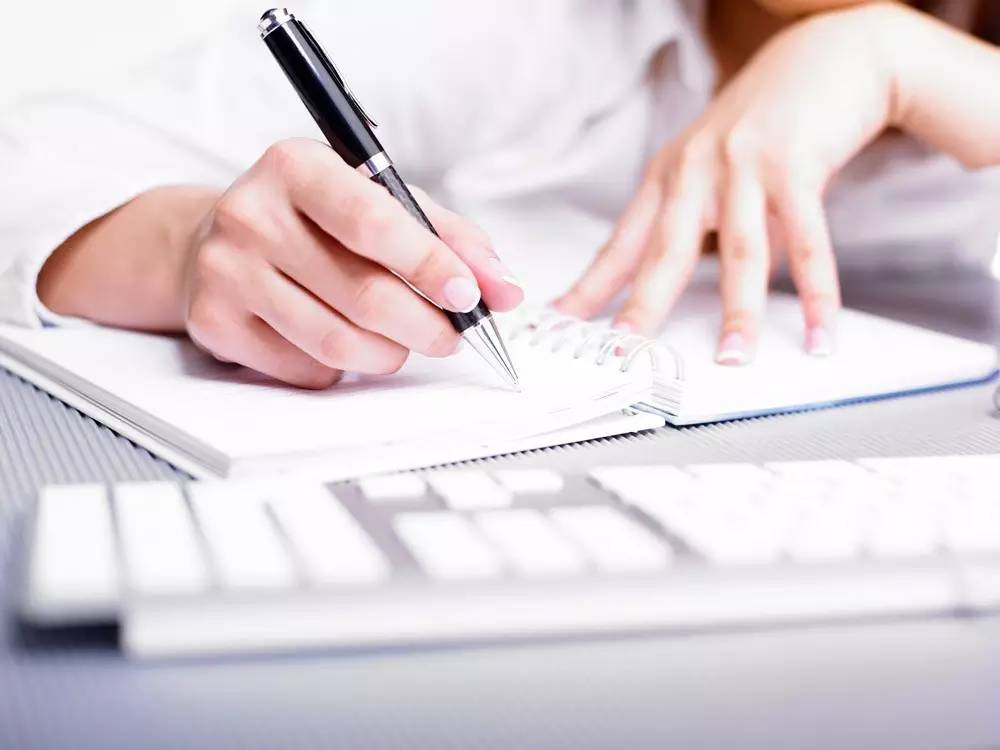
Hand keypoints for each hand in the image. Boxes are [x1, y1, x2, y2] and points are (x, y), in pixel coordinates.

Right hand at [182, 138, 522, 386]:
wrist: (214, 242)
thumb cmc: (313, 221)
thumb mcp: (379, 203)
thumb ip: (448, 238)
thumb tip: (503, 288)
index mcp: (296, 166)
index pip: (373, 222)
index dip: (430, 265)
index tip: (469, 295)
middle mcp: (251, 213)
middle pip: (363, 293)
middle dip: (425, 325)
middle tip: (450, 336)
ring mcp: (226, 271)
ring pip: (336, 342)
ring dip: (389, 354)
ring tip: (403, 343)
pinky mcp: (214, 323)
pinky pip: (305, 367)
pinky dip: (343, 367)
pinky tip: (343, 342)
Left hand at [557, 4, 896, 362]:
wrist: (825, 57)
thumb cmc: (765, 122)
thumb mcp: (718, 169)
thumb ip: (712, 229)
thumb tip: (715, 291)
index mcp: (668, 175)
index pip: (621, 243)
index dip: (591, 286)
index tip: (562, 322)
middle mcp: (698, 170)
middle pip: (665, 252)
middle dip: (643, 307)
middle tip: (626, 352)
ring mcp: (746, 166)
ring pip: (739, 253)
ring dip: (738, 313)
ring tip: (731, 357)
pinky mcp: (797, 164)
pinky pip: (807, 241)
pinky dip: (817, 293)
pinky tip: (819, 331)